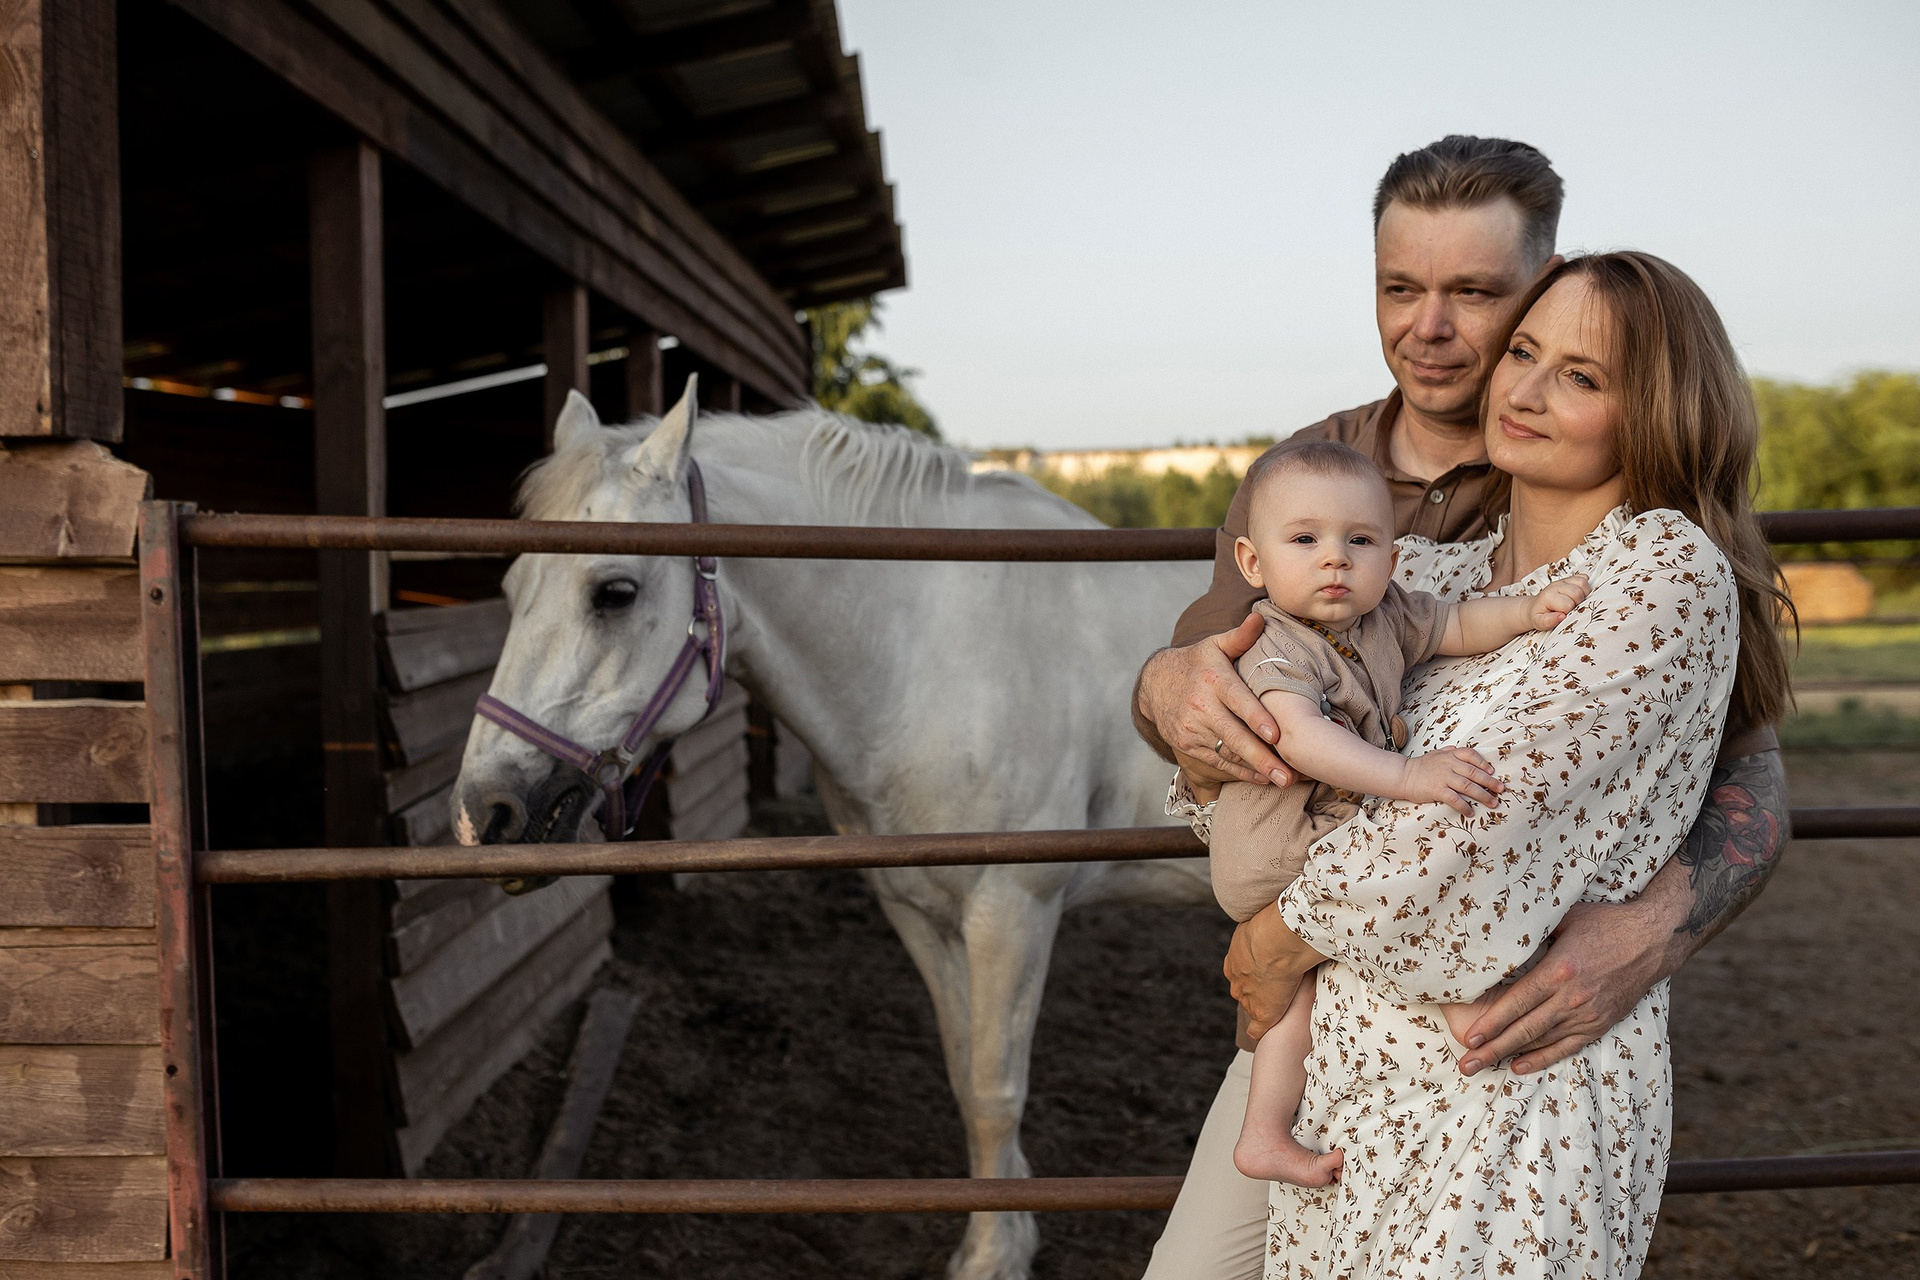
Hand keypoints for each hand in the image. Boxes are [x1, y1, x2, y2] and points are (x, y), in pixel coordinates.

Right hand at [1138, 613, 1293, 787]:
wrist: (1154, 684)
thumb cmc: (1197, 663)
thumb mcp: (1215, 646)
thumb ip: (1240, 637)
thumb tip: (1260, 618)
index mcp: (1214, 680)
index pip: (1237, 701)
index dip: (1256, 718)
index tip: (1275, 734)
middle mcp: (1201, 707)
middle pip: (1234, 736)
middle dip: (1263, 758)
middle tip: (1288, 776)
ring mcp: (1192, 729)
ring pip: (1228, 753)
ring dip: (1256, 769)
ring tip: (1283, 780)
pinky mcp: (1186, 744)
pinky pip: (1217, 762)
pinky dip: (1240, 772)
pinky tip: (1261, 778)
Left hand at [1224, 900, 1323, 1040]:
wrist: (1276, 943)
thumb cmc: (1272, 926)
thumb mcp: (1259, 921)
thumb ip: (1262, 926)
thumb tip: (1273, 916)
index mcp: (1235, 959)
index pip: (1240, 970)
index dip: (1252, 971)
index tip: (1264, 968)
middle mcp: (1237, 979)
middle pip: (1243, 988)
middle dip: (1254, 987)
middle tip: (1273, 983)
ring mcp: (1248, 997)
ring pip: (1251, 1005)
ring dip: (1263, 1005)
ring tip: (1280, 1003)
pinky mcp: (1262, 1013)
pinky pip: (1257, 1028)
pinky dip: (1259, 1029)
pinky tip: (1262, 1032)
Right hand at [1398, 746, 1501, 814]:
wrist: (1403, 775)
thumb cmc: (1421, 766)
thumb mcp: (1437, 754)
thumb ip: (1451, 752)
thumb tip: (1465, 752)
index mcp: (1450, 755)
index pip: (1471, 755)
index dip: (1483, 763)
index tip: (1492, 771)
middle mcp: (1449, 765)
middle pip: (1474, 773)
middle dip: (1490, 782)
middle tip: (1501, 789)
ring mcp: (1443, 777)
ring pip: (1468, 786)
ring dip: (1482, 795)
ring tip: (1493, 803)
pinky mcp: (1437, 790)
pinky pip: (1454, 799)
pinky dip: (1464, 806)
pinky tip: (1470, 812)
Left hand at [1457, 897, 1665, 1075]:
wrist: (1651, 940)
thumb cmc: (1604, 923)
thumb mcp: (1564, 919)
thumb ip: (1533, 933)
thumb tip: (1500, 939)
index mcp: (1559, 971)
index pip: (1517, 1002)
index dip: (1492, 1022)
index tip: (1469, 1037)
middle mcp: (1572, 998)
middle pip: (1524, 1029)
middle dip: (1492, 1048)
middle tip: (1466, 1065)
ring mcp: (1587, 1014)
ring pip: (1542, 1041)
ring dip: (1510, 1056)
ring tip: (1482, 1067)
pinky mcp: (1600, 1023)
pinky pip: (1567, 1047)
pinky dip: (1542, 1059)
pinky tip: (1520, 1066)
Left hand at [1529, 574, 1589, 630]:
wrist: (1535, 605)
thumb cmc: (1539, 615)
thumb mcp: (1539, 622)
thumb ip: (1547, 621)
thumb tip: (1562, 616)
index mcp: (1548, 596)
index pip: (1568, 604)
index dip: (1568, 613)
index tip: (1563, 615)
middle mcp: (1556, 585)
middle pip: (1577, 593)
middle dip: (1578, 604)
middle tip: (1570, 610)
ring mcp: (1563, 580)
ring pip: (1583, 583)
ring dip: (1584, 595)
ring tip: (1576, 603)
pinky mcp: (1570, 578)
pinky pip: (1584, 578)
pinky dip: (1585, 588)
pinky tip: (1579, 596)